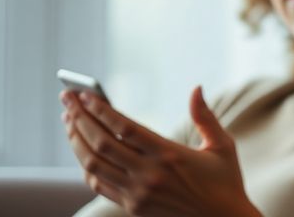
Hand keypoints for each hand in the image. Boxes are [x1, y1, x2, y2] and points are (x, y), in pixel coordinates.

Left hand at [60, 86, 260, 216]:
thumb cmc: (226, 182)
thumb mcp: (223, 147)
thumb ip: (205, 116)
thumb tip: (196, 88)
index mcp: (170, 155)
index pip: (124, 128)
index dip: (101, 110)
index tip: (85, 94)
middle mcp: (149, 175)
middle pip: (101, 144)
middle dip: (80, 118)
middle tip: (68, 100)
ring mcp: (138, 194)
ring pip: (93, 165)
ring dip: (77, 141)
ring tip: (69, 121)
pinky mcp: (133, 208)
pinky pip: (100, 184)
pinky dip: (86, 165)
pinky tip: (84, 149)